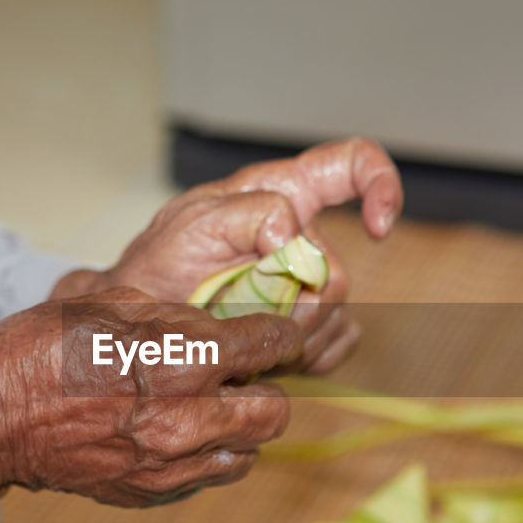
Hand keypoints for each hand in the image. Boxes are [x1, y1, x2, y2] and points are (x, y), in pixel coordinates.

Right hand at [0, 287, 301, 506]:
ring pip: (248, 454)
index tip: (272, 334)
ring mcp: (171, 465)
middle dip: (266, 388)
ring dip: (239, 429)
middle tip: (241, 375)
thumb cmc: (42, 350)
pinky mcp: (153, 493)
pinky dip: (206, 456)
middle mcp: (187, 420)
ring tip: (209, 408)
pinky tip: (178, 434)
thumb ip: (179, 317)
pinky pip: (208, 477)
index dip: (278, 335)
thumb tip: (217, 327)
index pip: (269, 347)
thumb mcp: (114, 305)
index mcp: (183, 362)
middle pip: (275, 413)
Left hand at [52, 138, 402, 373]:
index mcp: (282, 193)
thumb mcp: (193, 223)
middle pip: (337, 273)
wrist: (141, 327)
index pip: (352, 165)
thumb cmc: (160, 266)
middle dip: (297, 307)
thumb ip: (251, 214)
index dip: (381, 186)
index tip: (378, 228)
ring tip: (244, 338)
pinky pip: (337, 345)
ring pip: (337, 317)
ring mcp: (307, 285)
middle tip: (247, 321)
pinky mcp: (310, 327)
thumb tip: (295, 239)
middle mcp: (301, 236)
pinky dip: (308, 358)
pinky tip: (273, 357)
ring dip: (294, 339)